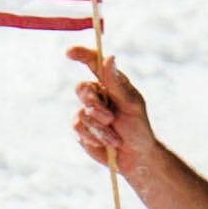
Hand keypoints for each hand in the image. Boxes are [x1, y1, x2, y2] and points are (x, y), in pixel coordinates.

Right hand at [67, 46, 157, 175]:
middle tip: (111, 118)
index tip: (69, 53)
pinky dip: (93, 136)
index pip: (93, 62)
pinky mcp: (80, 128)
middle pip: (81, 89)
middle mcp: (96, 94)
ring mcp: (86, 111)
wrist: (135, 156)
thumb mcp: (131, 105)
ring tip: (115, 138)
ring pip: (81, 112)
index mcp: (110, 83)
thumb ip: (117, 84)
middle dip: (95, 106)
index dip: (80, 54)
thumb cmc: (138, 128)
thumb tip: (108, 57)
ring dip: (99, 127)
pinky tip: (105, 143)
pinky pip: (77, 127)